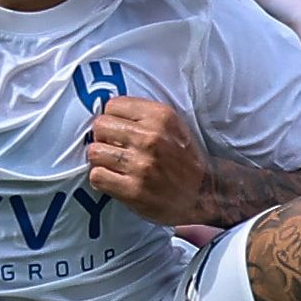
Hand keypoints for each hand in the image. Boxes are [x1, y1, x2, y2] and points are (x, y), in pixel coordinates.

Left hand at [85, 97, 213, 225]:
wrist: (206, 194)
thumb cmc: (186, 160)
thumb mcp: (174, 127)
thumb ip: (144, 116)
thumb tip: (106, 114)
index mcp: (161, 117)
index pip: (113, 106)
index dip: (113, 119)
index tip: (120, 131)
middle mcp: (151, 138)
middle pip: (100, 127)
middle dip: (104, 138)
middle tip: (115, 149)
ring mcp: (141, 165)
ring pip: (94, 152)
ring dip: (101, 160)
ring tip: (115, 166)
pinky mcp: (134, 190)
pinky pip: (97, 177)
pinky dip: (102, 179)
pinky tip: (115, 180)